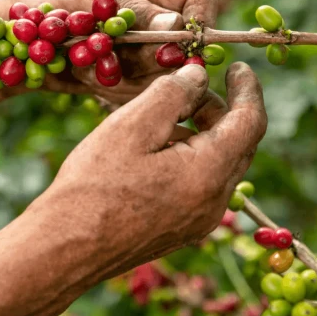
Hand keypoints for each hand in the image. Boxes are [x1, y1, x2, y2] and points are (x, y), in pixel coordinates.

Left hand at [9, 0, 218, 102]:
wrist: (11, 42)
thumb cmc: (44, 3)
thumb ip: (131, 10)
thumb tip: (177, 25)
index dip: (199, 20)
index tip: (186, 45)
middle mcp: (152, 16)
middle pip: (186, 42)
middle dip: (159, 57)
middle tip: (122, 61)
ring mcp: (142, 49)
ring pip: (165, 72)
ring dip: (129, 74)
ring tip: (86, 61)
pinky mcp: (129, 77)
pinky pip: (141, 92)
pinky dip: (114, 89)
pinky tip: (84, 75)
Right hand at [39, 62, 266, 278]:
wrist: (65, 248)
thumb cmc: (94, 185)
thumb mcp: (132, 125)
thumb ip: (173, 93)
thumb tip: (199, 76)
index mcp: (209, 173)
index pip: (250, 122)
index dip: (248, 89)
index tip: (236, 66)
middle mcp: (214, 202)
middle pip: (238, 143)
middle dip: (220, 109)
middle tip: (189, 86)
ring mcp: (199, 221)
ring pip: (219, 164)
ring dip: (203, 132)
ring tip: (162, 116)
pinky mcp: (182, 230)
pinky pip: (202, 184)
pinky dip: (191, 156)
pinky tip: (154, 149)